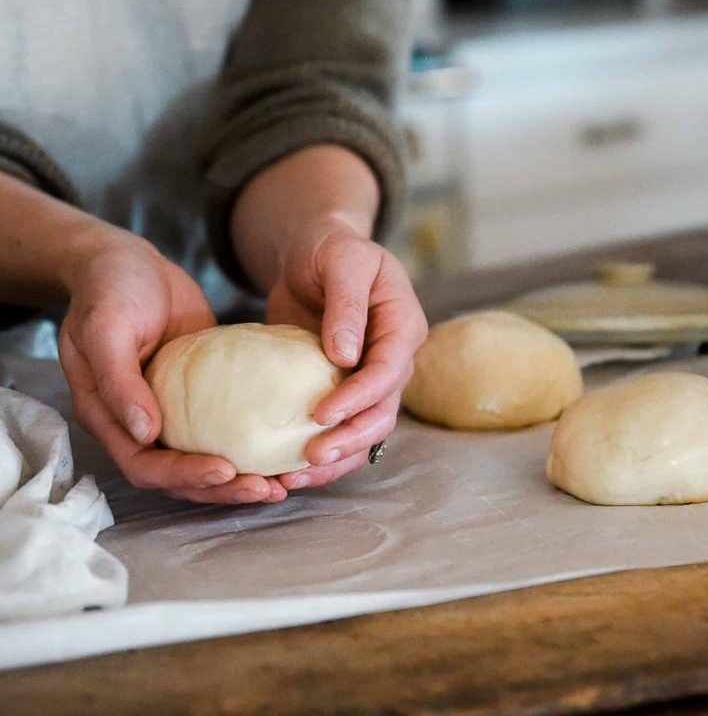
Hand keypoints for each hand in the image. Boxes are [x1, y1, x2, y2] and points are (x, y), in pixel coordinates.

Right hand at [58, 226, 286, 503]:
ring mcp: (169, 409)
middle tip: (270, 487)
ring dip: (240, 475)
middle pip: (179, 475)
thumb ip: (118, 381)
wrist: (126, 260)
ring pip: (204, 457)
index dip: (183, 476)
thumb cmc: (108, 289)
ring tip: (282, 482)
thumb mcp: (105, 328)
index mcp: (108, 416)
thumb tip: (144, 432)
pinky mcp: (198, 392)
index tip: (225, 471)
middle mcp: (137, 423)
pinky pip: (223, 424)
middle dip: (223, 487)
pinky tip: (282, 441)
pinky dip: (248, 438)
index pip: (145, 465)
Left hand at [265, 216, 427, 490]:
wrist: (314, 253)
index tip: (320, 414)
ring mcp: (371, 377)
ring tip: (294, 476)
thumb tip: (346, 356)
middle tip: (310, 457)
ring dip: (336, 457)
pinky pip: (341, 427)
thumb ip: (347, 305)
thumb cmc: (330, 249)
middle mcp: (394, 357)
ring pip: (365, 430)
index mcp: (403, 324)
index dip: (359, 397)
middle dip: (350, 439)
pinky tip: (287, 469)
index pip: (389, 369)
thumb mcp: (341, 261)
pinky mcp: (344, 389)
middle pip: (383, 411)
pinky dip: (320, 451)